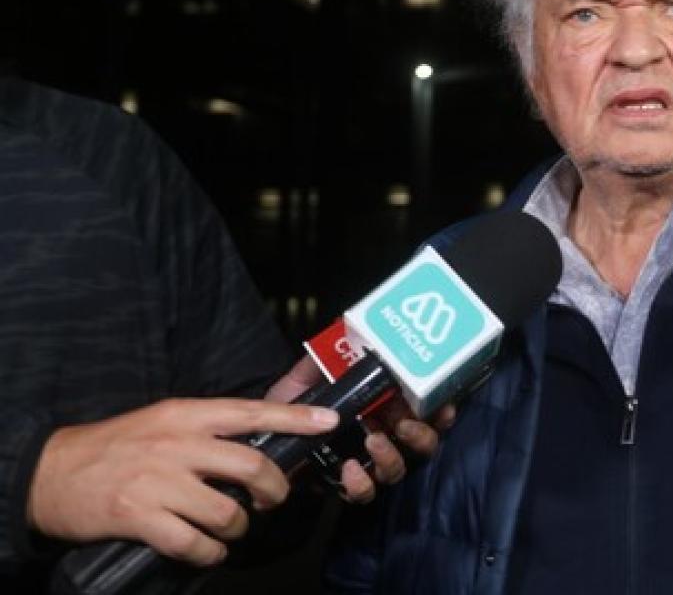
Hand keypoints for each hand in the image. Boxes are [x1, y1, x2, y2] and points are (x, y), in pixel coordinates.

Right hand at [26, 398, 338, 564]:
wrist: (50, 472)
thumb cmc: (114, 447)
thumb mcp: (162, 422)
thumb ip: (206, 429)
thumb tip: (258, 443)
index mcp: (186, 415)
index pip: (252, 412)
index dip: (295, 417)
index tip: (330, 421)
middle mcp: (177, 444)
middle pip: (252, 466)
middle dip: (274, 489)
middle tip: (272, 499)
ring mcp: (158, 481)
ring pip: (228, 510)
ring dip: (239, 527)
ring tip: (229, 528)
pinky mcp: (139, 516)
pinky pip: (195, 542)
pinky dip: (209, 552)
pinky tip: (206, 550)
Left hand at [265, 357, 455, 502]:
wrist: (259, 437)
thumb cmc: (289, 405)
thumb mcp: (306, 375)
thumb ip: (326, 356)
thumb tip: (344, 326)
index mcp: (383, 409)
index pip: (425, 411)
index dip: (440, 410)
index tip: (443, 404)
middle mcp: (383, 437)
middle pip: (423, 444)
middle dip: (421, 435)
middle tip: (404, 425)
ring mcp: (367, 464)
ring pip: (399, 470)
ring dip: (391, 457)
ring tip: (373, 442)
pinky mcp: (345, 485)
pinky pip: (365, 493)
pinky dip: (362, 484)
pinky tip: (350, 469)